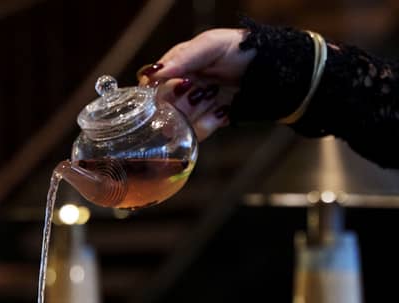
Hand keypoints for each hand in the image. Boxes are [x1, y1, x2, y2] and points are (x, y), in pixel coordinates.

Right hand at [138, 28, 255, 140]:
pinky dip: (208, 123)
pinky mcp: (204, 124)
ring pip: (177, 124)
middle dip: (183, 102)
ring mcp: (190, 109)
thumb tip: (153, 73)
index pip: (151, 85)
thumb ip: (182, 57)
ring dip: (198, 111)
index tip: (182, 85)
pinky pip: (195, 134)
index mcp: (174, 68)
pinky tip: (222, 110)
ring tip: (216, 96)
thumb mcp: (211, 45)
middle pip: (161, 108)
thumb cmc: (241, 50)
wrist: (273, 71)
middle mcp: (177, 90)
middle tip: (202, 89)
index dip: (162, 89)